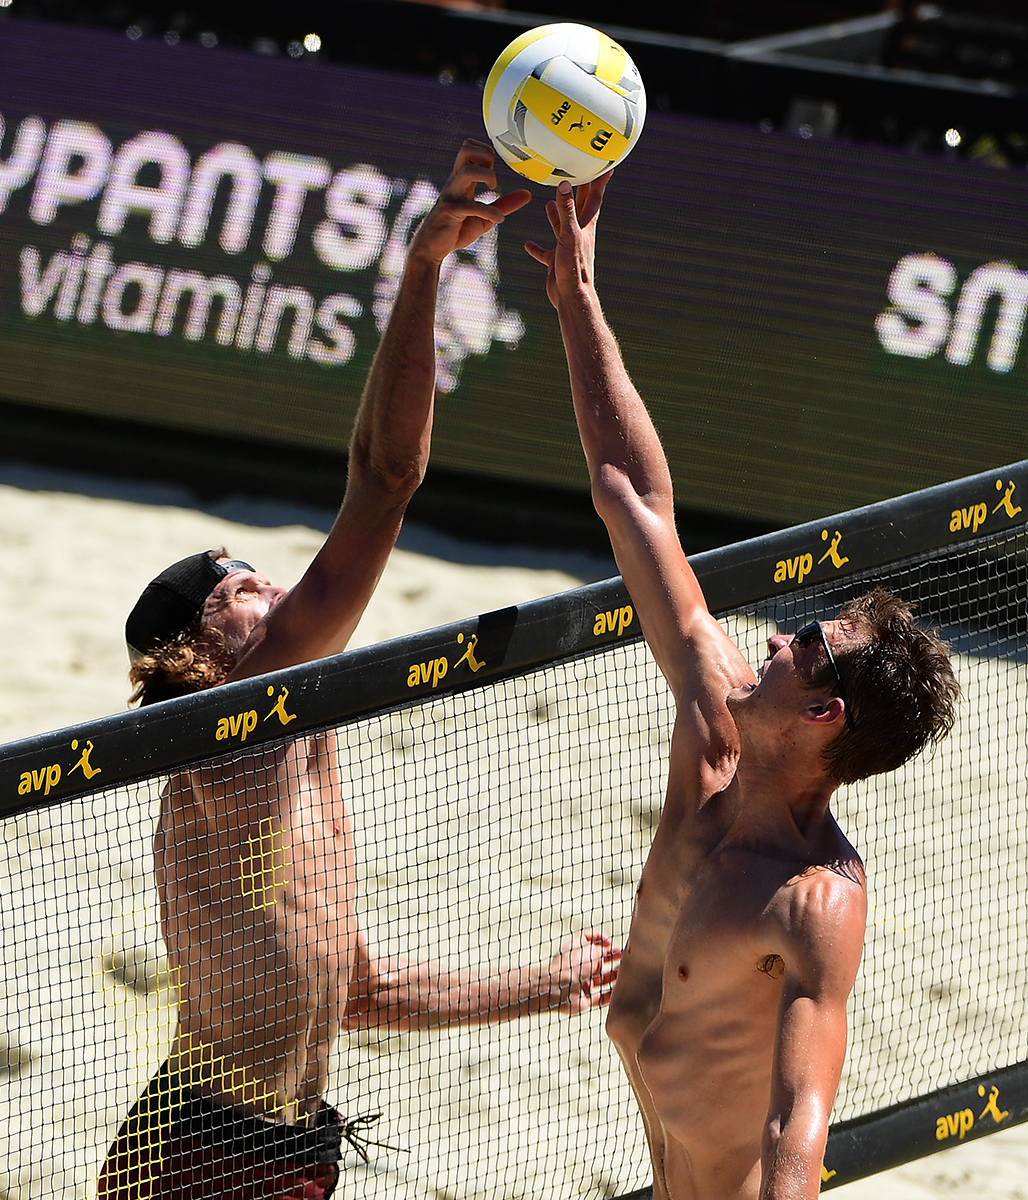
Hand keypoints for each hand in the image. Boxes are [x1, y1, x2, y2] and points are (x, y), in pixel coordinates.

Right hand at [408, 138, 530, 265]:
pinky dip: (490, 212)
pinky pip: (472, 206)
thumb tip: (527, 194)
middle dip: (485, 156)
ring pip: (468, 171)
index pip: (470, 147)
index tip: (492, 170)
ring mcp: (451, 195)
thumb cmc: (456, 229)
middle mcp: (455, 182)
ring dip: (487, 177)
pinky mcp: (450, 211)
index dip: (486, 153)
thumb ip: (504, 203)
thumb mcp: (485, 216)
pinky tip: (499, 219)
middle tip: (492, 175)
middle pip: (466, 148)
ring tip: (494, 190)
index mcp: (461, 179)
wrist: (431, 247)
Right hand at [524, 171, 612, 308]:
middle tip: (577, 174)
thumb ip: (566, 210)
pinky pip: (545, 252)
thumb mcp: (569, 234)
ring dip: (557, 214)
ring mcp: (567, 248)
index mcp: (585, 226)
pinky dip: (537, 248)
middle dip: (579, 190)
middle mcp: (578, 235)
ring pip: (562, 227)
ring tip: (550, 201)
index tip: (605, 164)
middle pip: (579, 207)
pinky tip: (528, 244)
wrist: (572, 298)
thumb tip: (564, 184)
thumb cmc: (574, 268)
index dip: (599, 180)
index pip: (594, 197)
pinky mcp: (557, 262)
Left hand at [547, 931, 620, 1014]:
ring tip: (625, 971)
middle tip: (623, 956)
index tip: (609, 942)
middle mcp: (579, 967)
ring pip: (602, 979)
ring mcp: (582, 983)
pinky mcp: (586, 999)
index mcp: (576, 951)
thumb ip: (601, 949)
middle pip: (597, 961)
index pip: (587, 941)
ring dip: (614, 975)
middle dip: (611, 958)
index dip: (599, 939)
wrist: (560, 988)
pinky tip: (620, 989)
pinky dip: (612, 994)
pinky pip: (602, 997)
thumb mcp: (590, 950)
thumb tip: (609, 950)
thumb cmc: (573, 965)